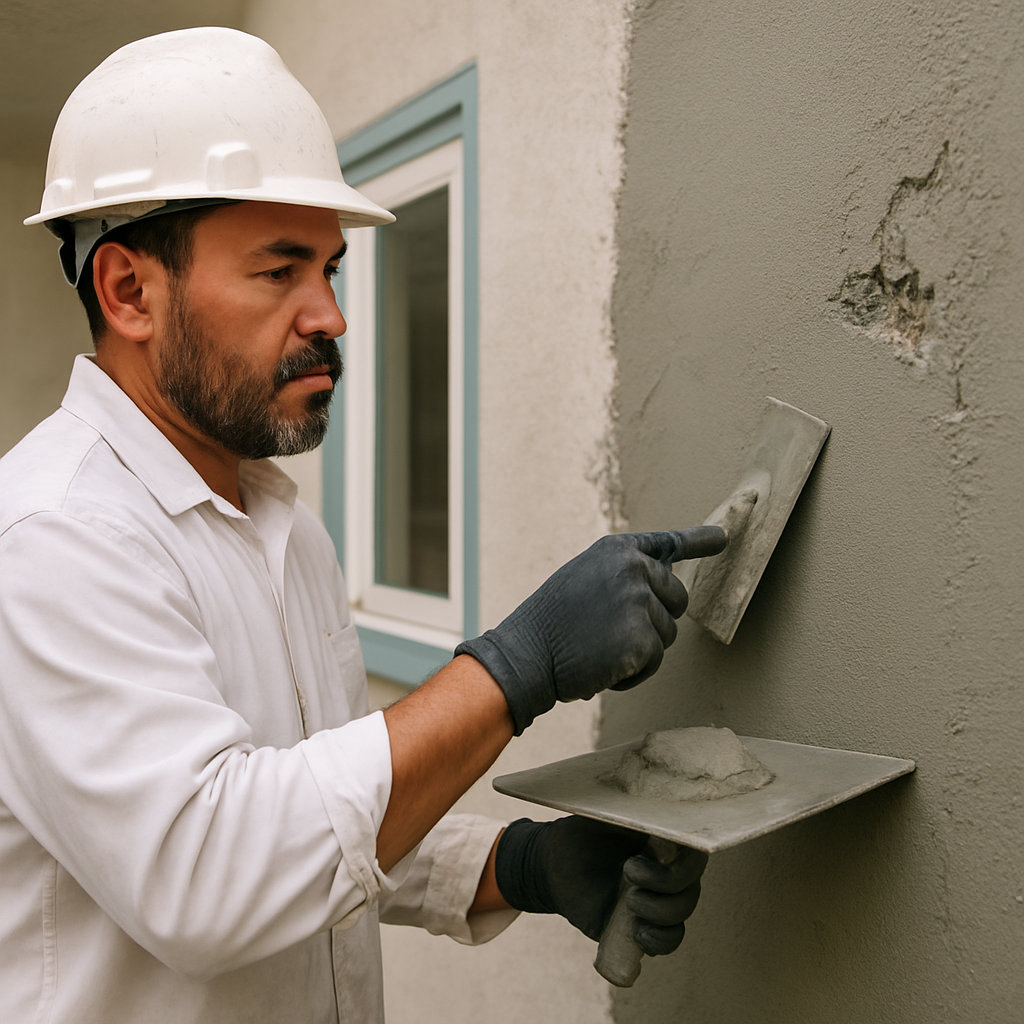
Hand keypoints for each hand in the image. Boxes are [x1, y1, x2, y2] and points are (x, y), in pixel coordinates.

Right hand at [455, 527, 726, 732]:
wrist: (527, 655)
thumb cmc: (551, 623)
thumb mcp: (584, 580)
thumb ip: (622, 577)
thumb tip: (663, 588)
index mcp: (617, 550)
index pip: (666, 543)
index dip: (699, 541)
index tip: (724, 538)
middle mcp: (633, 569)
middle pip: (677, 598)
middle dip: (654, 619)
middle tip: (610, 632)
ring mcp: (639, 602)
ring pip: (667, 633)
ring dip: (640, 648)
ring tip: (598, 647)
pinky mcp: (643, 639)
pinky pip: (654, 661)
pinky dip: (633, 673)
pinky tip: (602, 666)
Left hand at [495, 816, 706, 954]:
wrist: (552, 865)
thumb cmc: (581, 830)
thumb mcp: (604, 812)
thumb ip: (628, 807)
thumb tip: (649, 792)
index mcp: (664, 838)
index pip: (694, 848)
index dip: (689, 856)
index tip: (661, 851)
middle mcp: (667, 868)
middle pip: (691, 883)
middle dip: (667, 883)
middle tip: (629, 871)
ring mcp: (657, 898)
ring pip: (681, 912)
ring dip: (661, 912)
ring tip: (629, 902)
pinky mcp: (644, 925)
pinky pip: (669, 939)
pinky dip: (660, 940)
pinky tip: (638, 933)